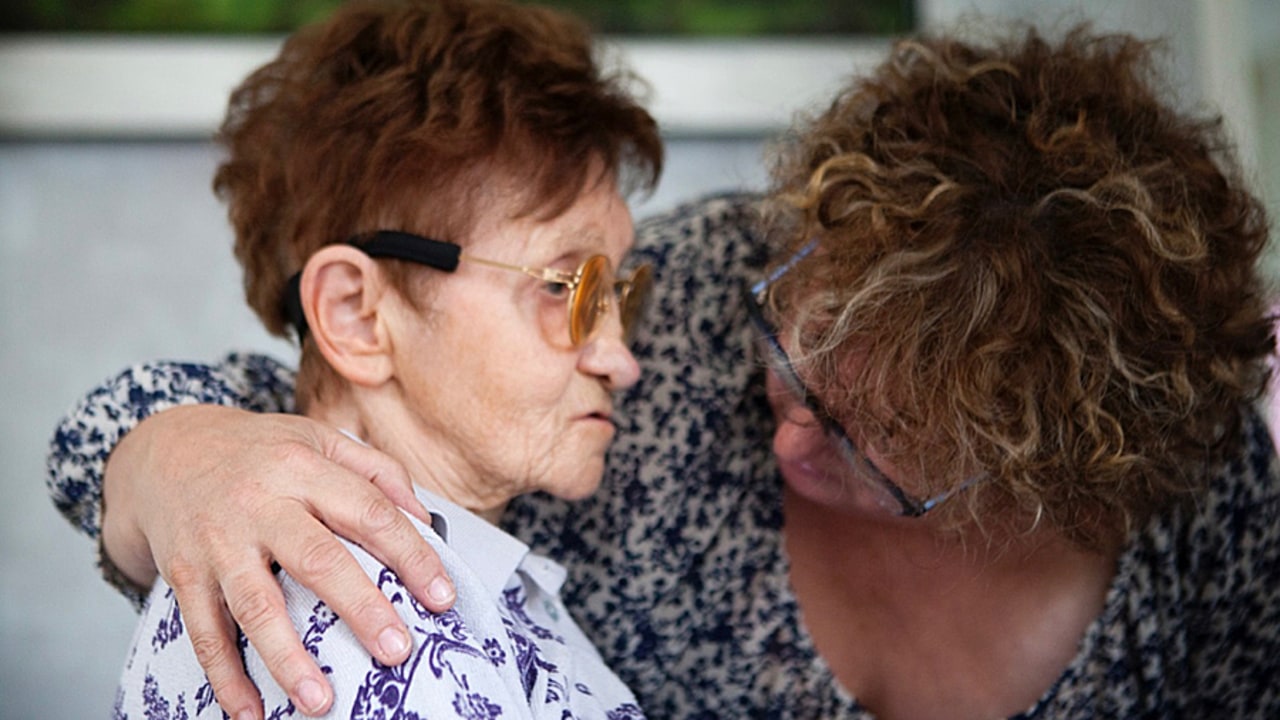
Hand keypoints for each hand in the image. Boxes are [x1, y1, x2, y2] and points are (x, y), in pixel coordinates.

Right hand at [102, 405, 455, 718]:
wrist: (164, 449)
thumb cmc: (260, 451)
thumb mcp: (318, 438)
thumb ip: (377, 471)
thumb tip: (426, 521)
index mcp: (302, 466)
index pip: (368, 511)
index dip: (411, 554)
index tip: (442, 597)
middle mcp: (259, 502)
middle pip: (316, 559)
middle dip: (360, 608)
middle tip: (397, 651)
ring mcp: (217, 541)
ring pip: (256, 605)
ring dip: (288, 658)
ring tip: (321, 702)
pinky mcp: (184, 573)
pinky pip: (203, 631)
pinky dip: (224, 676)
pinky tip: (249, 712)